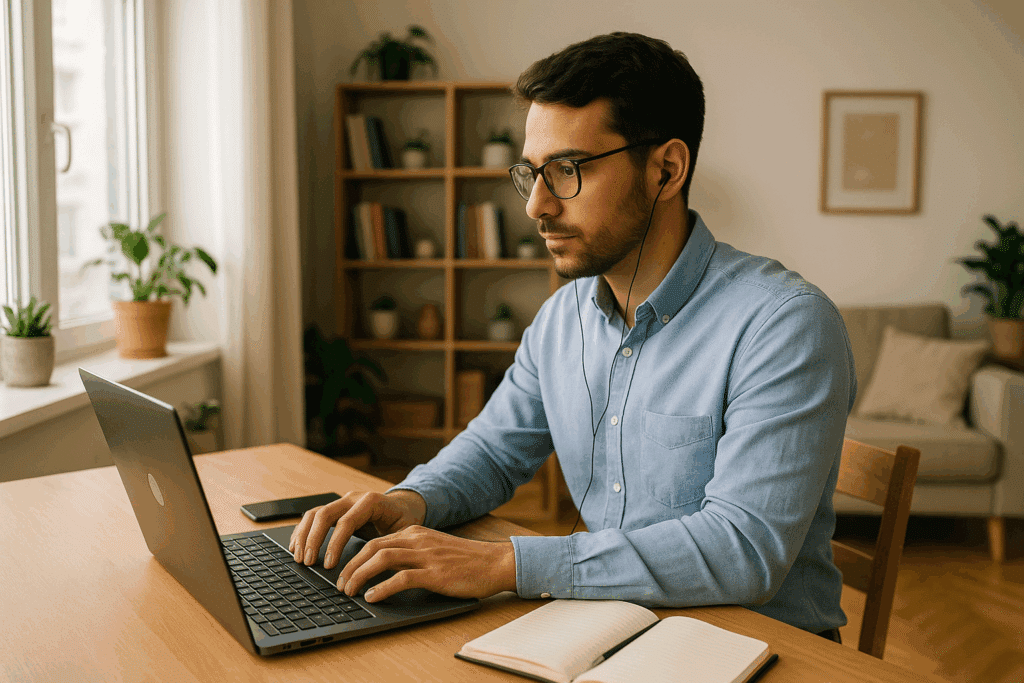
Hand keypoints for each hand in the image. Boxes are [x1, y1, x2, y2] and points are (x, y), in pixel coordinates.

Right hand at [289, 490, 424, 567]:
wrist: (405, 506)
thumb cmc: (404, 521)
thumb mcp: (404, 532)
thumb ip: (389, 544)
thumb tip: (374, 567)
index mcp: (371, 501)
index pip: (346, 522)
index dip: (334, 544)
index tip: (329, 564)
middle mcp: (353, 498)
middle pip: (325, 514)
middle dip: (314, 540)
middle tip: (309, 563)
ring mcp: (342, 501)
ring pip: (315, 513)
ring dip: (304, 536)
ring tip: (299, 558)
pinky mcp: (335, 508)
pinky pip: (313, 516)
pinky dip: (303, 531)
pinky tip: (296, 546)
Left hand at [337, 525, 516, 601]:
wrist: (495, 562)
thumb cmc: (466, 560)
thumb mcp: (434, 549)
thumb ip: (412, 553)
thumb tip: (384, 568)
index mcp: (415, 533)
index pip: (375, 540)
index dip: (354, 557)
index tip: (343, 572)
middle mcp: (418, 540)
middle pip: (372, 547)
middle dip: (350, 566)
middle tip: (340, 584)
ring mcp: (426, 555)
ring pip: (382, 559)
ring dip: (360, 575)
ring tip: (349, 591)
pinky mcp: (435, 573)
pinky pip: (402, 578)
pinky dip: (382, 588)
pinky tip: (373, 597)